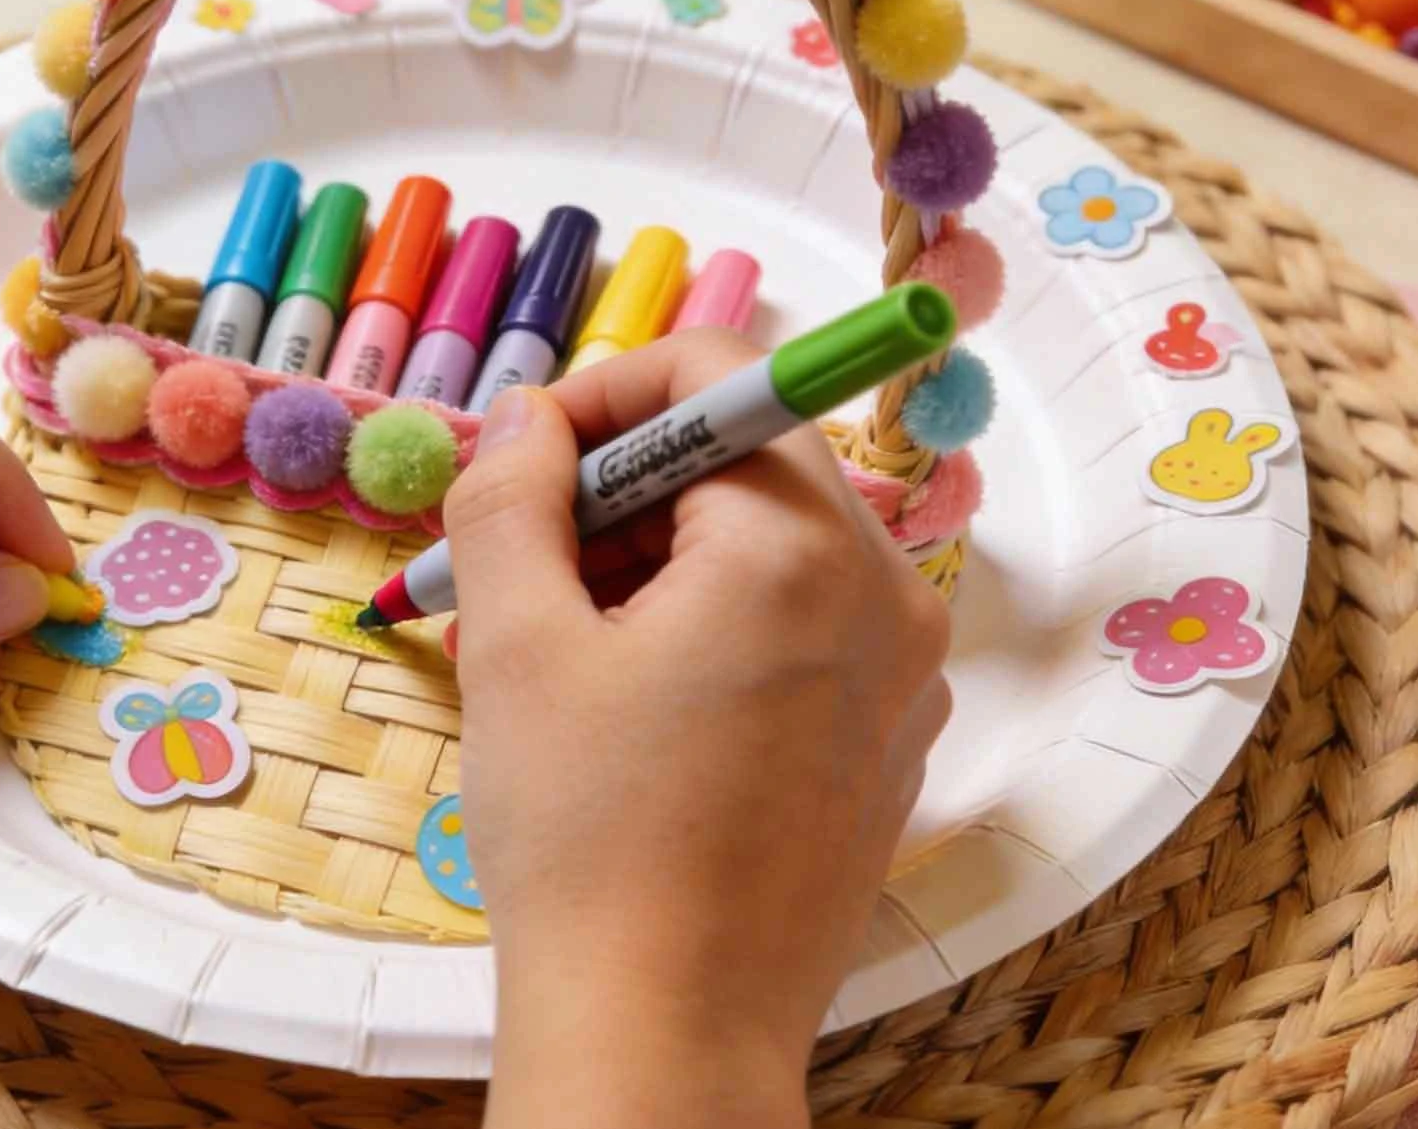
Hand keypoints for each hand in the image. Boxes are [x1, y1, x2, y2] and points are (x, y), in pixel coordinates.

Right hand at [446, 330, 951, 1128]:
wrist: (667, 1037)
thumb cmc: (586, 841)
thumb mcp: (515, 642)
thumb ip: (512, 494)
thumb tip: (532, 420)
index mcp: (805, 546)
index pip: (718, 379)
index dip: (603, 395)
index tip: (523, 461)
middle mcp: (888, 592)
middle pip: (747, 466)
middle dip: (621, 495)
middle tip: (521, 570)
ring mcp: (905, 675)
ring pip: (772, 552)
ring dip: (659, 567)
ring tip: (562, 655)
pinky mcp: (894, 743)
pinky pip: (804, 633)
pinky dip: (715, 633)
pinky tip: (636, 713)